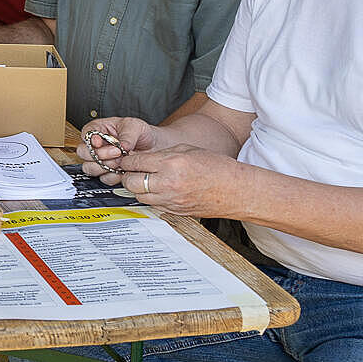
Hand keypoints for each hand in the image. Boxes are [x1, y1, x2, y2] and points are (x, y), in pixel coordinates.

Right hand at [77, 116, 158, 183]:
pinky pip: (104, 178)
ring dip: (106, 166)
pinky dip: (114, 175)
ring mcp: (101, 160)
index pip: (86, 134)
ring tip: (121, 161)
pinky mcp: (108, 173)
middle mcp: (96, 146)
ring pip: (90, 168)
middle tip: (117, 152)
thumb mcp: (136, 127)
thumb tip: (121, 146)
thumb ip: (127, 135)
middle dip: (100, 154)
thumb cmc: (141, 133)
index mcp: (99, 129)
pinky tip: (123, 169)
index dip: (90, 140)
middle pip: (83, 153)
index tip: (100, 142)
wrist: (154, 147)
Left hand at [112, 144, 240, 217]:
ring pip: (139, 196)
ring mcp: (171, 200)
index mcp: (171, 163)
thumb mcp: (187, 150)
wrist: (236, 189)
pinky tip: (158, 190)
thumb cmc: (216, 167)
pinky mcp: (175, 211)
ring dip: (138, 188)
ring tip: (146, 180)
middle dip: (128, 175)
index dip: (127, 160)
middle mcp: (168, 183)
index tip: (127, 160)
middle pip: (131, 182)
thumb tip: (142, 158)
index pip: (135, 162)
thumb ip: (162, 154)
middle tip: (133, 171)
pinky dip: (151, 197)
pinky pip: (153, 204)